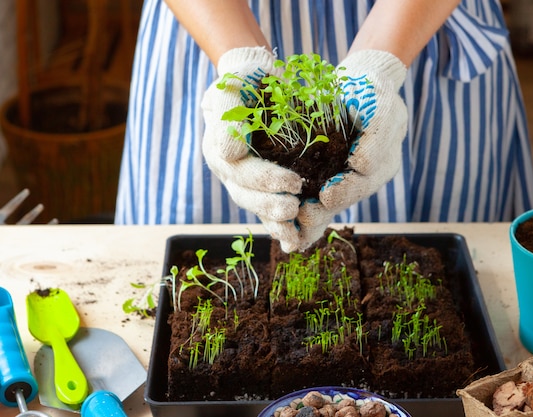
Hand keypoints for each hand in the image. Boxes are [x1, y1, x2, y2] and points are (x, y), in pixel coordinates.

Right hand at [202, 47, 303, 225]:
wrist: (255, 78)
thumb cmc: (245, 77)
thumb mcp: (233, 84)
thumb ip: (227, 110)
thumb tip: (230, 152)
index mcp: (218, 147)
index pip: (241, 172)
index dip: (266, 180)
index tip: (294, 183)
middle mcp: (227, 168)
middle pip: (245, 195)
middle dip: (271, 206)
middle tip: (296, 209)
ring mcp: (241, 178)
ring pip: (255, 205)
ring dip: (274, 220)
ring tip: (297, 228)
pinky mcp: (258, 183)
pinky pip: (265, 207)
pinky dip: (279, 226)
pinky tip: (295, 240)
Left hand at [274, 50, 408, 251]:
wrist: (361, 80)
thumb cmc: (370, 91)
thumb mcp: (380, 106)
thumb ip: (376, 137)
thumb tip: (361, 168)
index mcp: (383, 163)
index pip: (365, 182)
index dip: (345, 191)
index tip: (326, 197)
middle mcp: (368, 176)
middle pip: (345, 199)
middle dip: (324, 210)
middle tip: (304, 216)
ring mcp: (349, 177)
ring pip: (332, 202)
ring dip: (314, 216)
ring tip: (293, 222)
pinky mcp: (330, 173)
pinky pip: (319, 195)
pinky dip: (305, 209)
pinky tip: (290, 225)